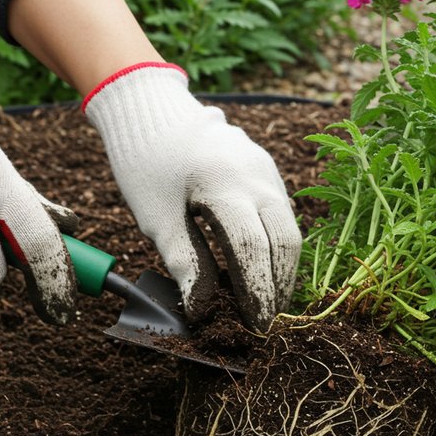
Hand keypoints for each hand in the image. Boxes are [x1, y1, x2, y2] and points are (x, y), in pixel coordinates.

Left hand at [84, 64, 300, 329]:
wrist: (151, 110)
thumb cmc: (146, 164)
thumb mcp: (157, 218)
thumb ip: (185, 263)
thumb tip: (203, 310)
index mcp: (227, 185)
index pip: (254, 250)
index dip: (257, 292)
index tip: (254, 325)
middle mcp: (258, 176)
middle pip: (285, 242)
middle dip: (279, 286)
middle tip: (265, 321)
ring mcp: (268, 170)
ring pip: (289, 228)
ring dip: (281, 268)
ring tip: (265, 301)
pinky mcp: (268, 170)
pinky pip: (281, 213)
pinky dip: (276, 245)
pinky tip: (260, 268)